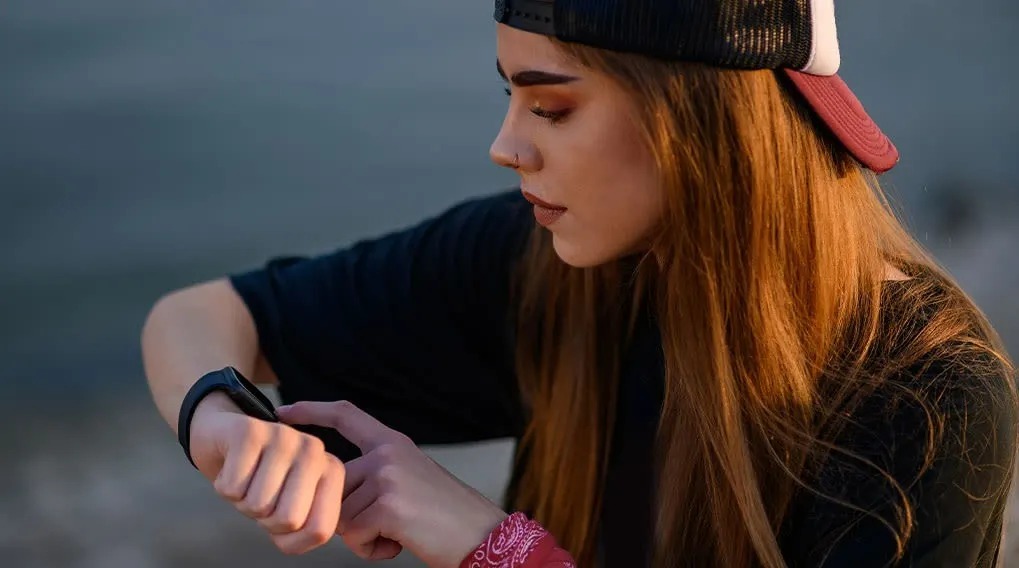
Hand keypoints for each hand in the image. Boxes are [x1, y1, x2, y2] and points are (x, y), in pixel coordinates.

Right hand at [187, 392, 346, 554]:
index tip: (282, 516)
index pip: (320, 530)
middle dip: (265, 520)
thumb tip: (299, 529)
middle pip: (289, 519)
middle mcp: (314, 450)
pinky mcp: (250, 432)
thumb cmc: (261, 482)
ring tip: (247, 481)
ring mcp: (284, 437)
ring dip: (242, 502)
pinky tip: (232, 468)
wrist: (225, 440)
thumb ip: (306, 532)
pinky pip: (232, 488)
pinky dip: (224, 488)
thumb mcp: (290, 512)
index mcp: (332, 472)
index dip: (291, 538)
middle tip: (261, 497)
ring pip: (258, 505)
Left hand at [277, 400, 508, 567]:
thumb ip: (374, 476)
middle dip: (350, 515)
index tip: (284, 412)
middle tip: (388, 525)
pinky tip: (400, 543)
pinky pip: (354, 536)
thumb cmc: (445, 516)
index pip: (345, 415)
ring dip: (364, 536)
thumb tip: (332, 495)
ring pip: (340, 515)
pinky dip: (372, 550)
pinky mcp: (388, 505)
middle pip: (333, 485)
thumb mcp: (410, 479)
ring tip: (400, 533)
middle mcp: (387, 453)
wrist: (481, 534)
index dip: (311, 411)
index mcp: (393, 442)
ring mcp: (387, 476)